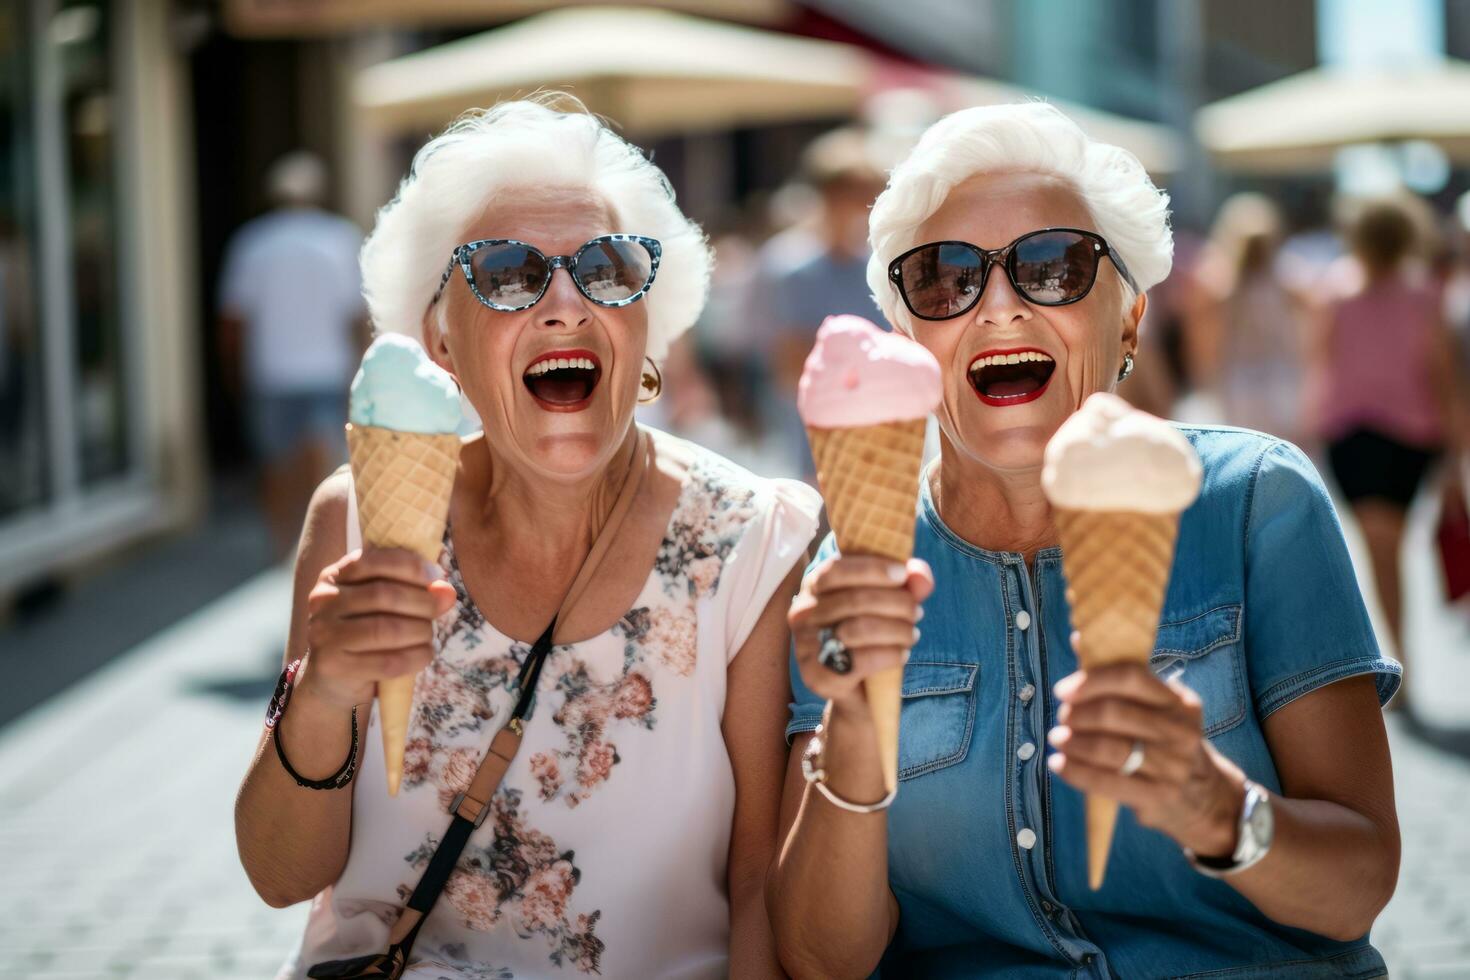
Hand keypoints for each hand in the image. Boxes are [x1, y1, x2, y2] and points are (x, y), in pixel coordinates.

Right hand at [299, 548, 457, 709]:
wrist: (334, 681)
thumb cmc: (365, 634)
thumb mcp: (384, 605)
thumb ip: (414, 591)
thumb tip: (447, 591)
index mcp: (334, 576)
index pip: (372, 561)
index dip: (411, 567)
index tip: (438, 577)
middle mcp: (323, 600)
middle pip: (383, 595)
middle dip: (422, 602)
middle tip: (439, 610)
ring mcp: (324, 633)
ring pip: (386, 629)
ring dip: (420, 631)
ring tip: (429, 634)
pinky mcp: (333, 665)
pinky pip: (387, 661)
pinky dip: (416, 657)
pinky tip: (425, 654)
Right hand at [788, 555, 932, 714]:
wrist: (861, 691)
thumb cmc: (874, 636)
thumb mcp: (893, 602)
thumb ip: (909, 583)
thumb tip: (920, 577)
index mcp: (815, 586)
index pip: (836, 569)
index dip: (871, 569)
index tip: (903, 574)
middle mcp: (803, 613)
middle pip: (853, 600)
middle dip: (896, 604)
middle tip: (917, 612)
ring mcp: (805, 646)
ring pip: (857, 629)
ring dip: (896, 631)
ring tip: (912, 634)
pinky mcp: (816, 676)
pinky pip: (859, 661)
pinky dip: (889, 655)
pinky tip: (902, 655)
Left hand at [1046, 659, 1245, 857]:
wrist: (1203, 796)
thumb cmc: (1165, 742)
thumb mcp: (1156, 709)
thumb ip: (1118, 679)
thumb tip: (1080, 638)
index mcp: (1179, 701)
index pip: (1132, 677)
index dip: (1092, 680)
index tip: (1063, 690)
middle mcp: (1180, 731)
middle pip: (1114, 714)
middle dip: (1078, 714)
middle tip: (1062, 717)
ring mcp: (1172, 766)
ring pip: (1109, 749)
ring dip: (1073, 742)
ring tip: (1056, 738)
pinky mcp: (1158, 796)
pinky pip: (1107, 781)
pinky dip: (1075, 771)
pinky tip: (1058, 764)